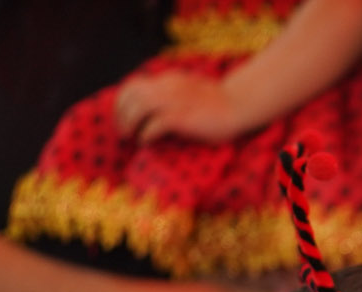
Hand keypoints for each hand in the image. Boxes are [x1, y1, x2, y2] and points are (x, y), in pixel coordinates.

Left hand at [114, 70, 247, 142]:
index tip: (123, 116)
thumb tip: (157, 110)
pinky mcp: (181, 117)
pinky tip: (146, 142)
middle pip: (131, 95)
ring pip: (138, 108)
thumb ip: (173, 95)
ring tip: (130, 137)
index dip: (123, 101)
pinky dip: (145, 134)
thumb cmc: (221, 103)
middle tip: (123, 131)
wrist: (240, 104)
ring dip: (129, 124)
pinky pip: (153, 124)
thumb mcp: (191, 91)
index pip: (134, 84)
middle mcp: (167, 87)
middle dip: (121, 114)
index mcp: (168, 80)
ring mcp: (174, 101)